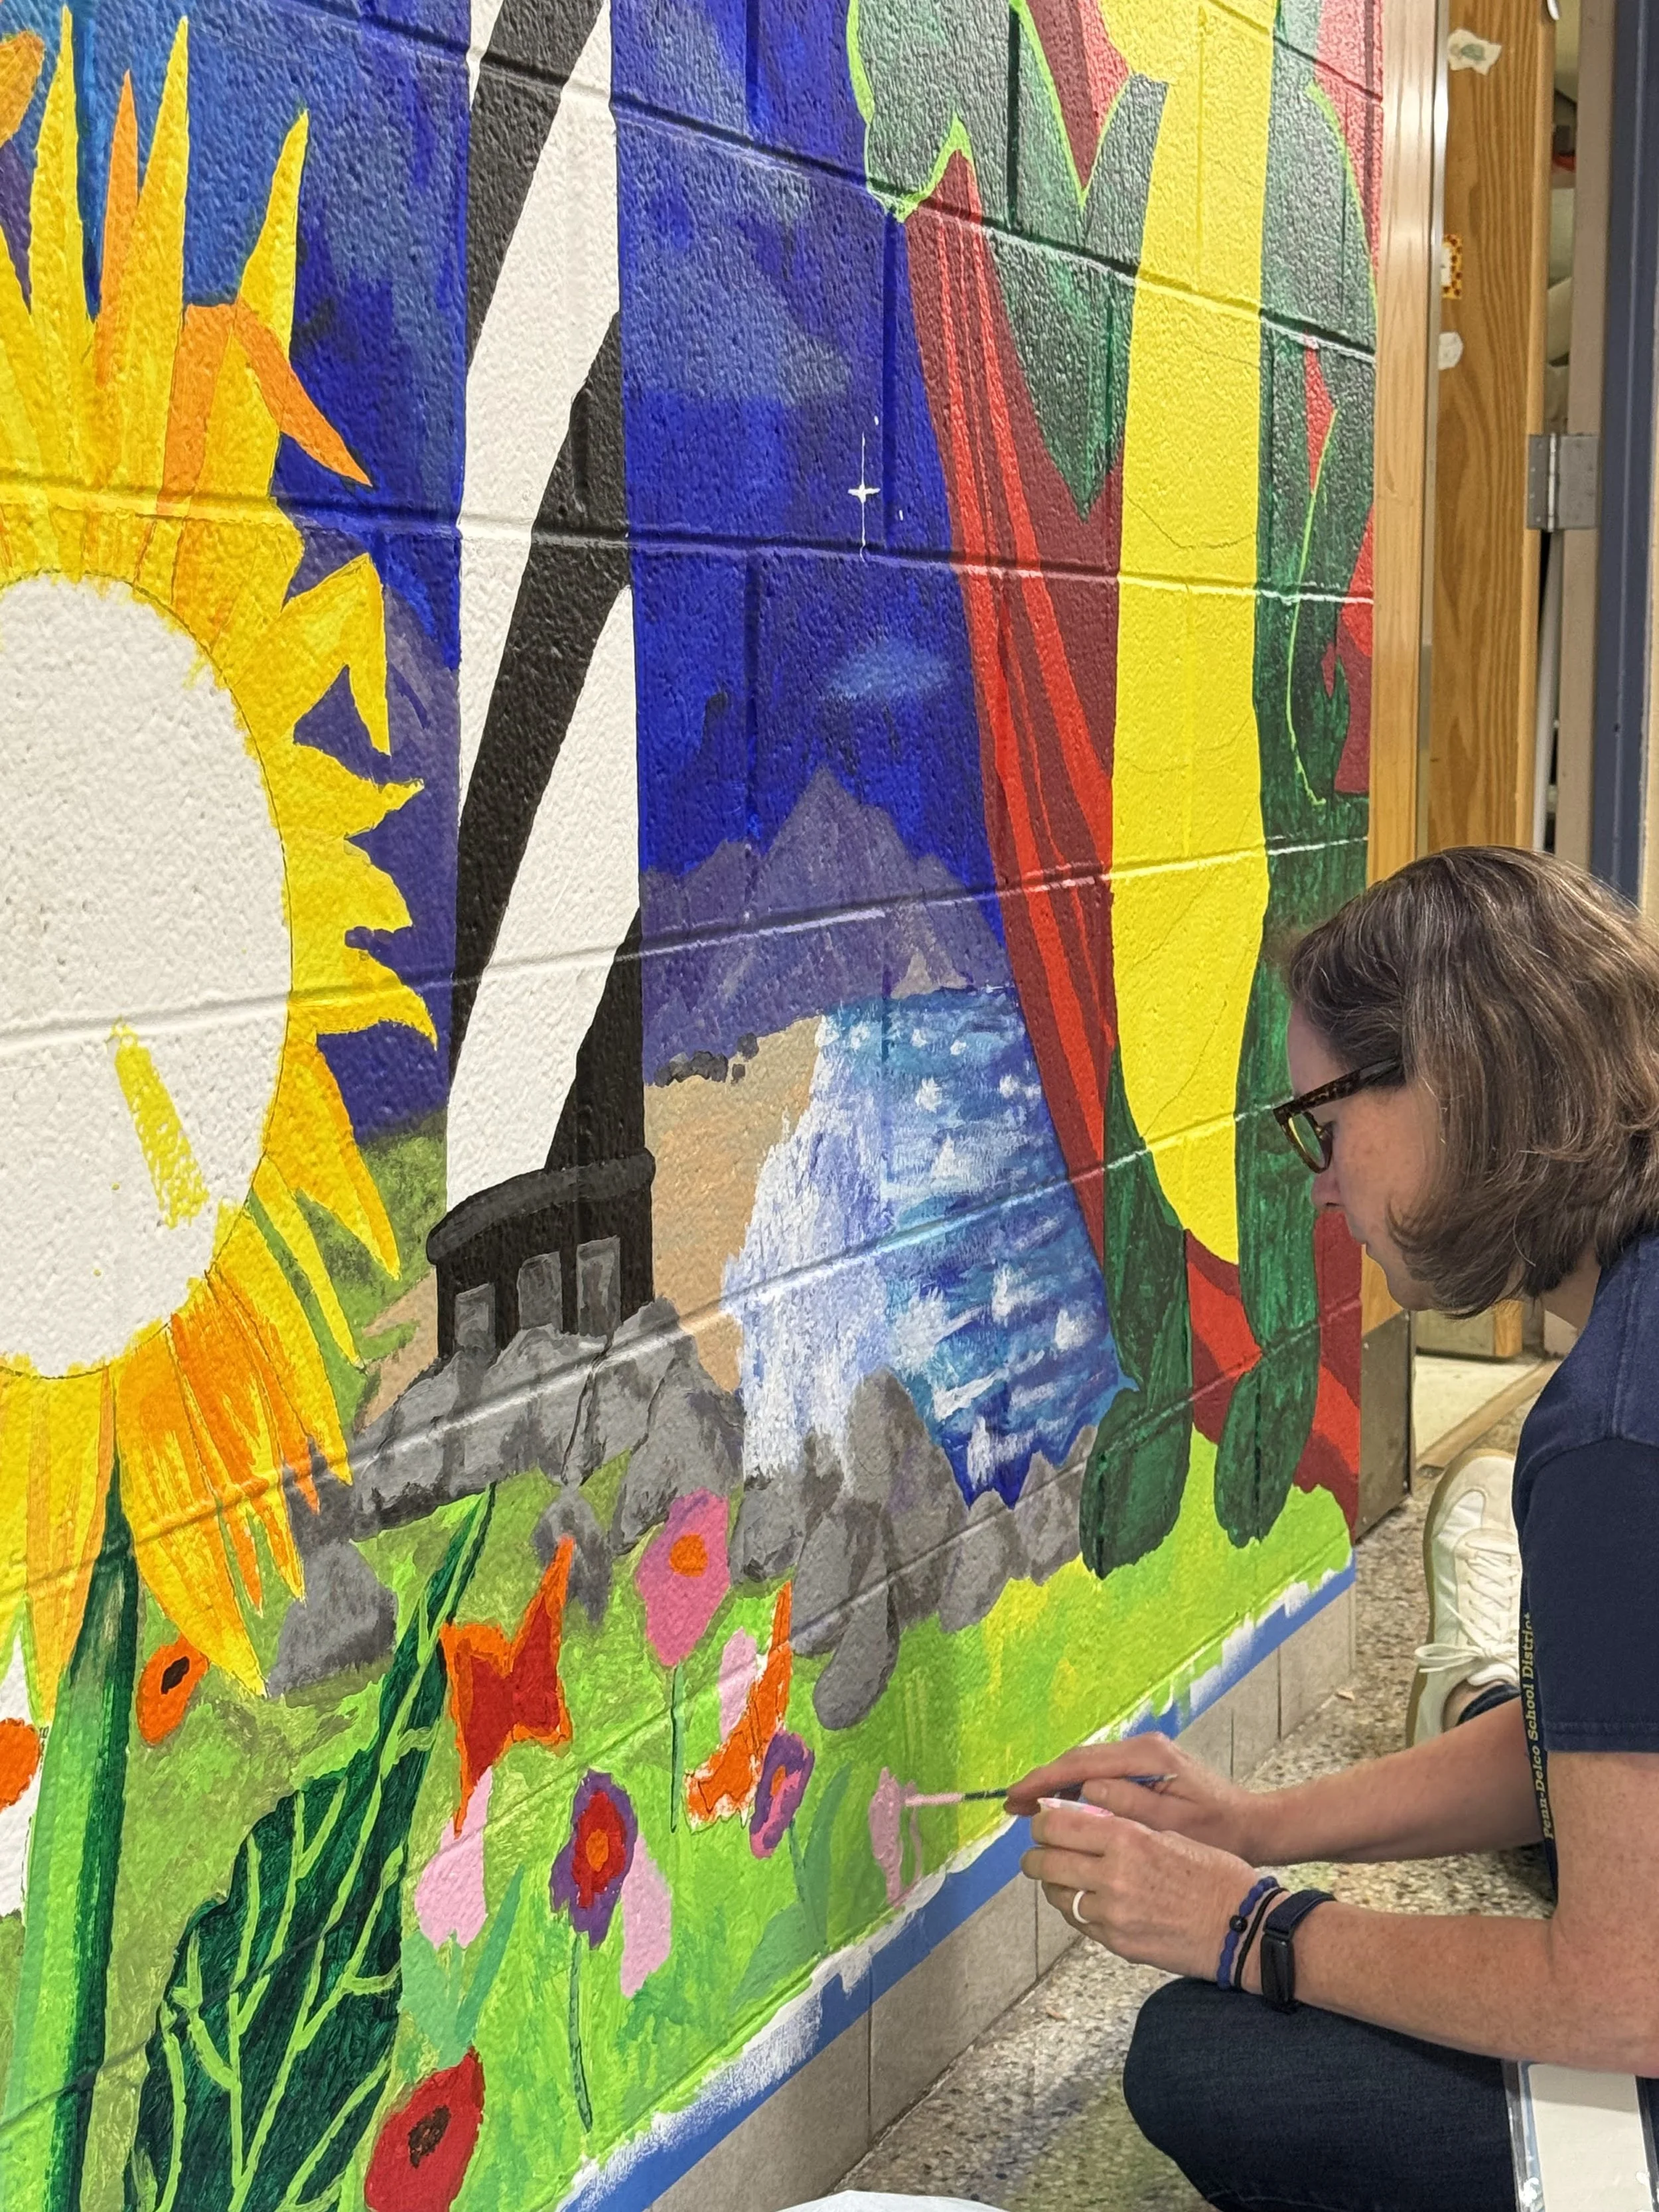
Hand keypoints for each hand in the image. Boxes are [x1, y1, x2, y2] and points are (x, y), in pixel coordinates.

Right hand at [1006, 1733, 1265, 1860]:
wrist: (1252, 1825)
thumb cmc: (1218, 1831)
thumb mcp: (1173, 1824)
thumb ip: (1128, 1805)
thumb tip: (1085, 1791)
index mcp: (1147, 1756)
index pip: (1082, 1763)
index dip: (1044, 1780)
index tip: (1017, 1797)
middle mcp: (1141, 1747)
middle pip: (1079, 1759)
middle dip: (1043, 1782)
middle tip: (1013, 1806)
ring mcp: (1143, 1755)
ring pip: (1087, 1766)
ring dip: (1057, 1786)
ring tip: (1028, 1809)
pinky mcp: (1145, 1768)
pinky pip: (1101, 1774)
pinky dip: (1077, 1789)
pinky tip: (1063, 1808)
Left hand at [1021, 1796, 1259, 1982]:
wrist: (1245, 1927)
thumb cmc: (1214, 1874)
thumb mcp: (1169, 1834)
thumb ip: (1123, 1829)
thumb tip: (1084, 1820)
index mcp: (1127, 1839)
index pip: (1057, 1825)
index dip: (1041, 1822)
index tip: (1042, 1822)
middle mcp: (1113, 1875)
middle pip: (1044, 1862)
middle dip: (1036, 1856)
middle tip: (1039, 1853)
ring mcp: (1113, 1914)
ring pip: (1057, 1896)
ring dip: (1055, 1885)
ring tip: (1065, 1878)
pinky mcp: (1118, 1943)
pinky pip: (1079, 1923)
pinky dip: (1077, 1910)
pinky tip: (1090, 1902)